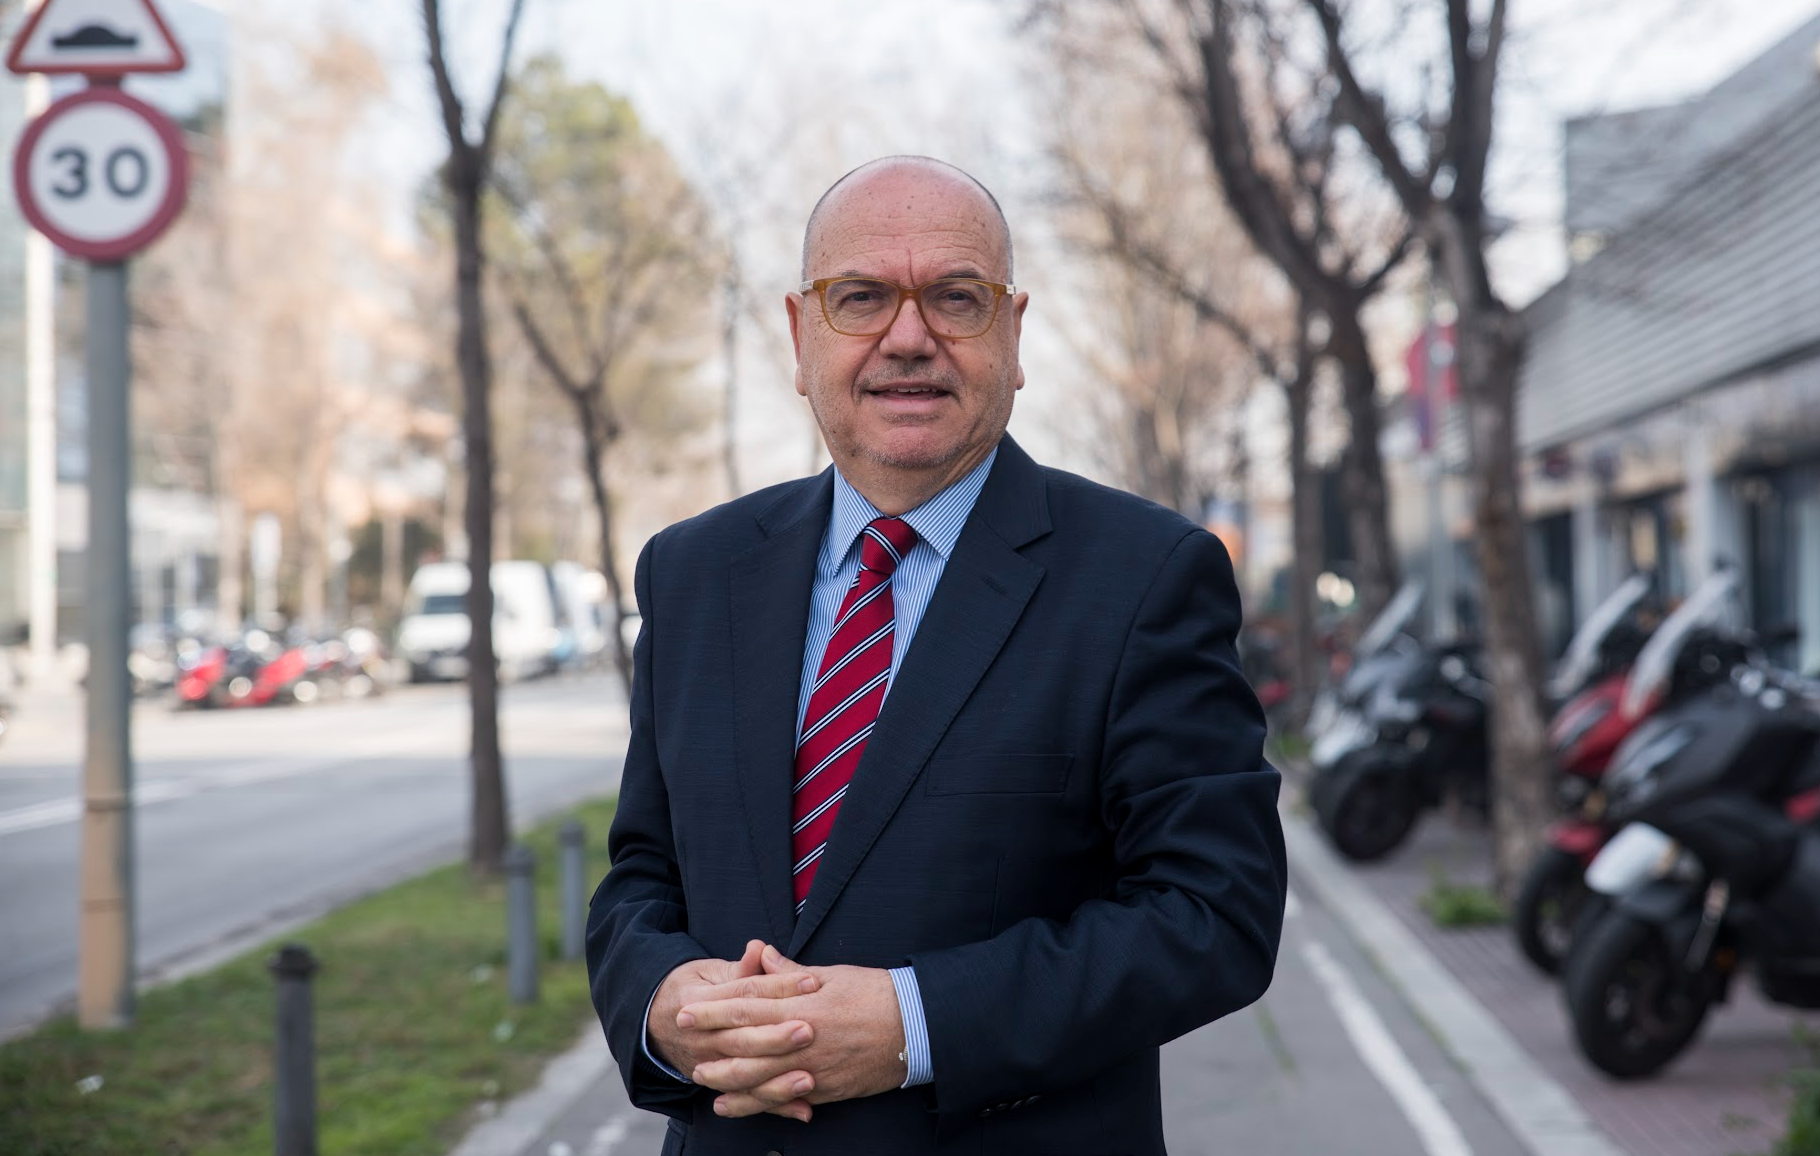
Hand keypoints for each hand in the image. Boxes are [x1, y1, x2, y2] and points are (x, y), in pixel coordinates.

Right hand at [647, 940, 821, 1119]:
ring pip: (743, 1075)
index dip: (777, 987)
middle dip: (775, 1037)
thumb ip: (740, 968)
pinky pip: (748, 1099)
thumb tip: (761, 948)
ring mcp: (707, 1065)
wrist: (651, 1021)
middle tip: (808, 1031)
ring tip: (808, 1077)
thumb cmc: (691, 989)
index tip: (810, 982)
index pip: (744, 994)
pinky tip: (803, 1108)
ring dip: (776, 1080)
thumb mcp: (709, 972)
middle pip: (742, 1039)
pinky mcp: (717, 1084)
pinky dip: (776, 1106)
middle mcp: (702, 1037)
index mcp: (699, 1001)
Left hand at [684, 946, 906, 1119]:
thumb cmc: (876, 994)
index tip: (688, 1008)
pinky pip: (782, 1099)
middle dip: (711, 1044)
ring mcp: (812, 1069)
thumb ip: (790, 972)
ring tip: (701, 1075)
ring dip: (726, 1078)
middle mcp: (802, 1040)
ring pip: (758, 1078)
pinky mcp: (824, 1089)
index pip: (748, 1007)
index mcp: (802, 1006)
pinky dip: (754, 1103)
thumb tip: (760, 956)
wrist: (916, 1028)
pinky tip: (734, 1104)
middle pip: (745, 1045)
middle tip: (684, 1041)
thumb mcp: (833, 974)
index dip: (714, 1009)